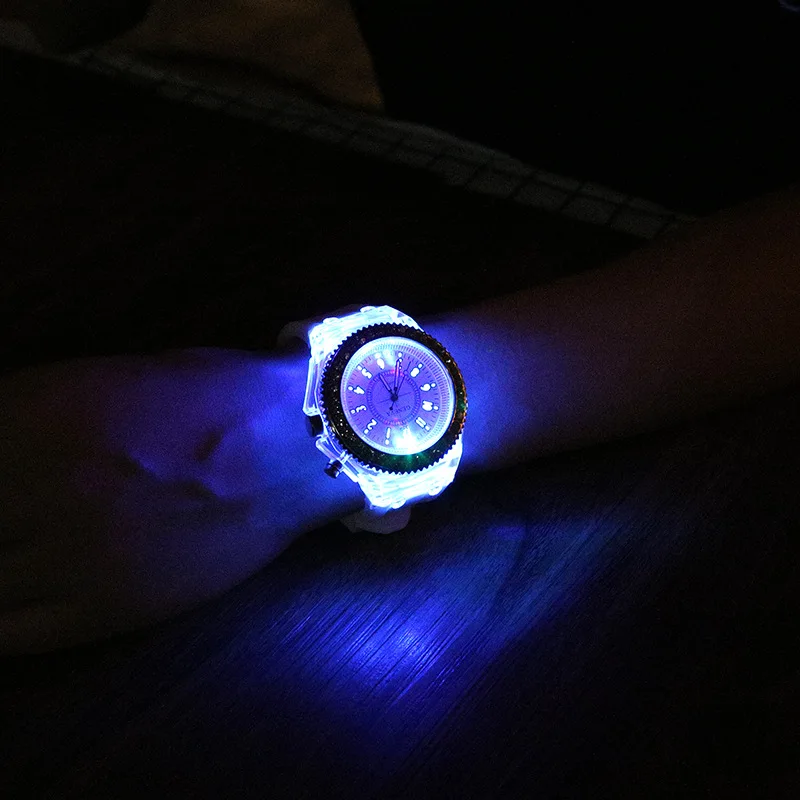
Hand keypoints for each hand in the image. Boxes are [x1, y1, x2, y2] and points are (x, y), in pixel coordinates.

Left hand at [0, 347, 358, 654]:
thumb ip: (19, 417)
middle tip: (9, 515)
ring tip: (16, 549)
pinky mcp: (101, 608)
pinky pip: (6, 631)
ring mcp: (66, 559)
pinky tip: (9, 595)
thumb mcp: (94, 384)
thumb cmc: (203, 398)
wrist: (292, 448)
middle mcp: (36, 492)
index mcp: (31, 420)